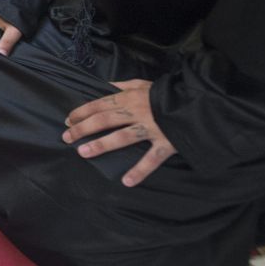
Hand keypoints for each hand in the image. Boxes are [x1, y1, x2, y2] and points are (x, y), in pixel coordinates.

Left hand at [63, 79, 177, 187]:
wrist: (198, 101)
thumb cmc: (168, 93)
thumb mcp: (144, 84)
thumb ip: (124, 86)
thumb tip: (106, 85)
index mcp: (130, 98)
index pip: (100, 104)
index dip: (82, 112)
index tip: (68, 121)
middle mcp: (137, 112)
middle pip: (104, 120)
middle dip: (83, 129)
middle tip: (67, 137)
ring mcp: (151, 128)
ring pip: (122, 137)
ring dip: (102, 145)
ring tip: (83, 153)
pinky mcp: (166, 143)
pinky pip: (151, 158)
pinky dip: (140, 170)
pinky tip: (127, 181)